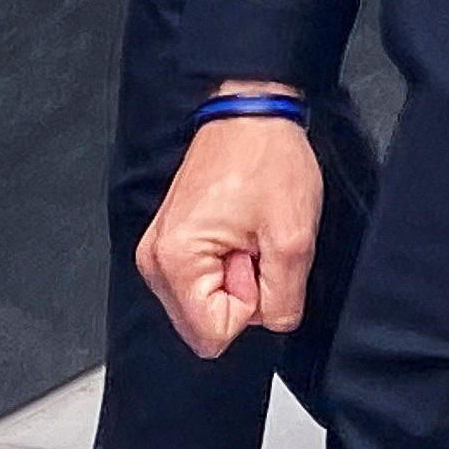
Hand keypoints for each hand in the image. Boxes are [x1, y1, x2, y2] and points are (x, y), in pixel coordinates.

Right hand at [138, 107, 323, 358]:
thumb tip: (269, 323)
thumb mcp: (294, 238)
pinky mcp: (170, 243)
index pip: (214, 336)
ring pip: (206, 305)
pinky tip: (238, 231)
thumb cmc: (267, 158)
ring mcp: (159, 252)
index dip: (250, 303)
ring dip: (237, 278)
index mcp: (174, 262)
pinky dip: (227, 265)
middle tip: (252, 242)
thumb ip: (283, 300)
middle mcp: (154, 261)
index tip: (255, 255)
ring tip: (246, 233)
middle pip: (205, 324)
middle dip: (242, 292)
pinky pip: (203, 283)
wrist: (252, 112)